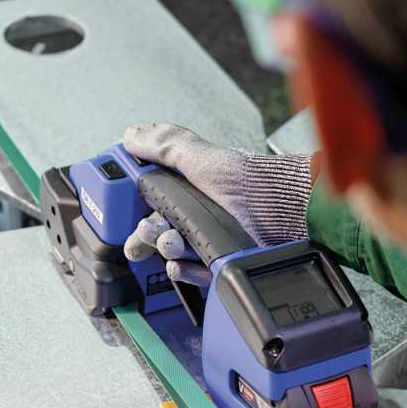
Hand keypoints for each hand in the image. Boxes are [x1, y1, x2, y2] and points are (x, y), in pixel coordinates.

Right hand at [123, 123, 312, 284]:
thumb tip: (133, 136)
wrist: (283, 210)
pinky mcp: (221, 259)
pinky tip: (180, 265)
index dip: (134, 204)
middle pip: (157, 227)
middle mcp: (199, 211)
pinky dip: (185, 271)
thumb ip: (166, 146)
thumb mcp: (202, 158)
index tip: (122, 208)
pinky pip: (195, 271)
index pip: (151, 196)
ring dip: (166, 247)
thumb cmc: (248, 181)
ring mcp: (210, 236)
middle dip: (145, 233)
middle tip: (146, 232)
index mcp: (190, 186)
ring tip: (173, 241)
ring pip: (173, 249)